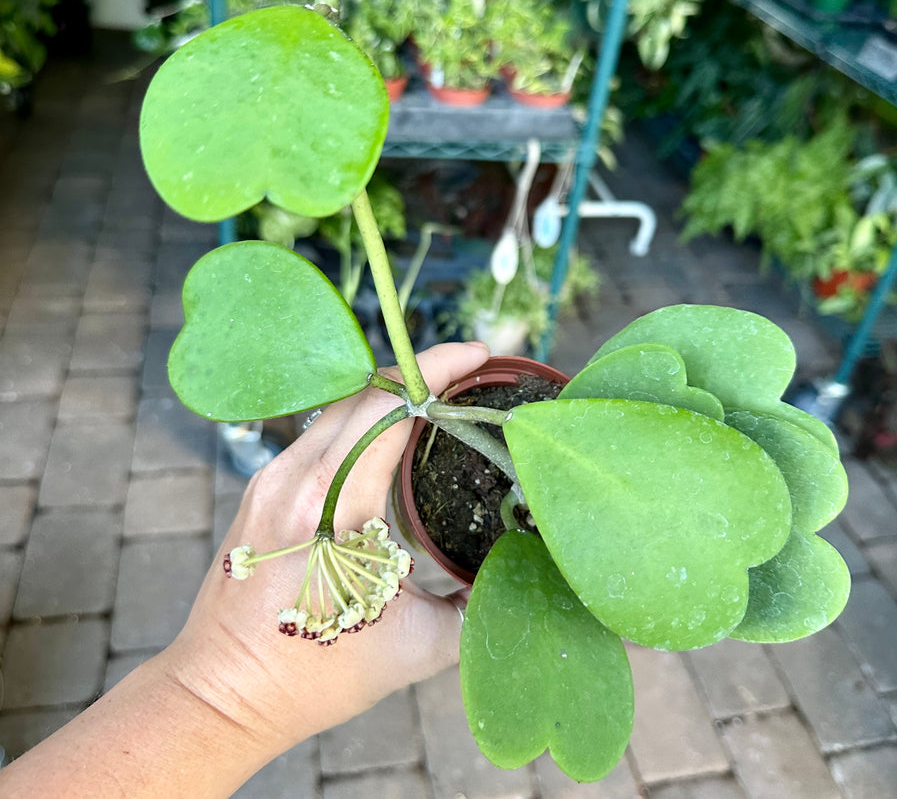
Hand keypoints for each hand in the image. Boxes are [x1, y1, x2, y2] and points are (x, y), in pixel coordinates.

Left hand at [161, 340, 490, 761]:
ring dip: (388, 394)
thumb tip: (525, 576)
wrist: (218, 695)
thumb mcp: (412, 649)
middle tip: (468, 374)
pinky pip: (317, 433)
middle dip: (420, 372)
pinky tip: (386, 437)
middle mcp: (293, 478)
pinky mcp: (261, 488)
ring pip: (337, 408)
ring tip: (435, 400)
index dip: (436, 370)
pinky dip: (359, 420)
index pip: (387, 407)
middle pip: (363, 393)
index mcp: (329, 506)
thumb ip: (475, 608)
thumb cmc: (312, 677)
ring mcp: (270, 479)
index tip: (478, 354)